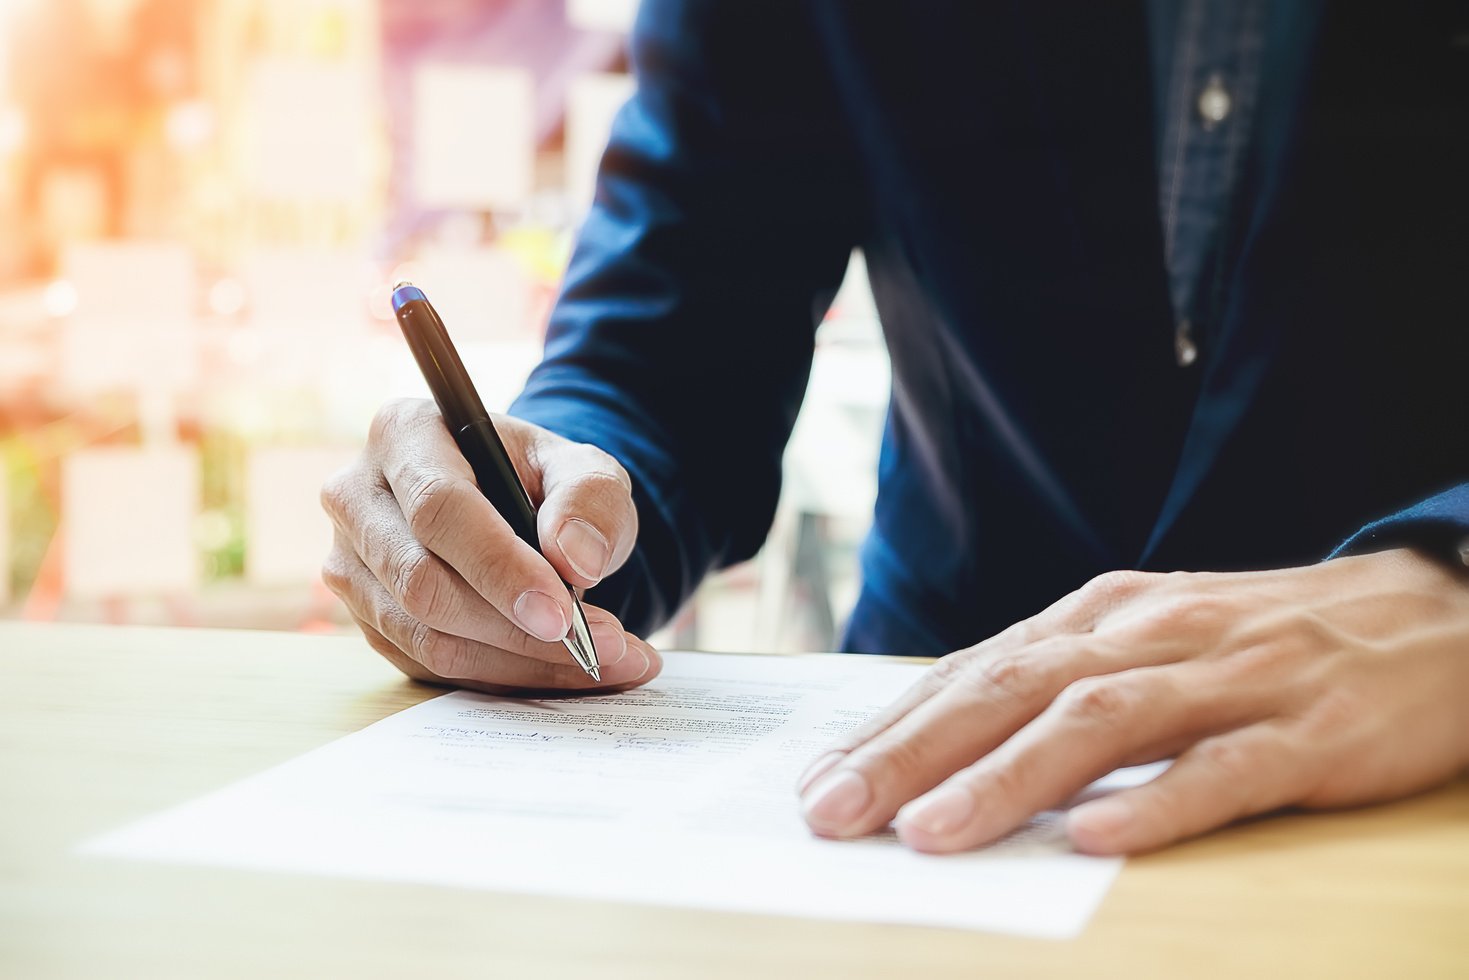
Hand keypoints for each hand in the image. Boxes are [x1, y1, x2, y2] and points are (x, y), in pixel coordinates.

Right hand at [321, 398, 660, 693]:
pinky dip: (503, 676)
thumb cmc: (544, 481)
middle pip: (422, 582)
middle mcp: (358, 496)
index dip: (499, 568)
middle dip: (517, 629)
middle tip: (603, 647)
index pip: (439, 509)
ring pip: (425, 637)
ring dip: (519, 662)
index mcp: (405, 433)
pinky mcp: (368, 617)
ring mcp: (352, 563)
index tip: (562, 613)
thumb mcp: (584, 468)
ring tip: (604, 661)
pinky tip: (562, 670)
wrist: (518, 507)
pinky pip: (429, 666)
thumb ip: (590, 499)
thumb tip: (575, 559)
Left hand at [797, 549, 1468, 853]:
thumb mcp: (1148, 644)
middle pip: (1014, 689)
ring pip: (1101, 721)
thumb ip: (1058, 685)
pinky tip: (1098, 839)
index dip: (892, 728)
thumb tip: (942, 744)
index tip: (820, 782)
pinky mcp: (1309, 732)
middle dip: (914, 751)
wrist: (1429, 614)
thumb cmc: (1260, 643)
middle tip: (835, 811)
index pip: (976, 672)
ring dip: (1008, 778)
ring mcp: (1231, 679)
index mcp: (1103, 616)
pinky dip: (1158, 802)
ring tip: (932, 831)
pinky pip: (1226, 770)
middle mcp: (1152, 636)